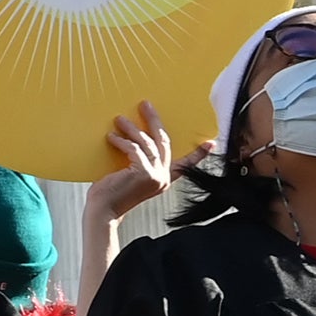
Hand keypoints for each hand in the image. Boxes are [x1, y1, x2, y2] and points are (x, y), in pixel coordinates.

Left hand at [88, 103, 191, 223]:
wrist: (104, 210)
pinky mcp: (144, 173)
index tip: (211, 143)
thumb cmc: (112, 194)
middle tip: (145, 105)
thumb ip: (139, 163)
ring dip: (131, 128)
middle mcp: (163, 178)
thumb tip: (134, 138)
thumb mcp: (132, 177)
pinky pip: (134, 148)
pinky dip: (121, 140)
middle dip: (154, 120)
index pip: (186, 165)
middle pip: (164, 141)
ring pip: (147, 142)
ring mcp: (155, 175)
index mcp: (164, 180)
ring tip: (119, 119)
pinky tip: (111, 137)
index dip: (198, 154)